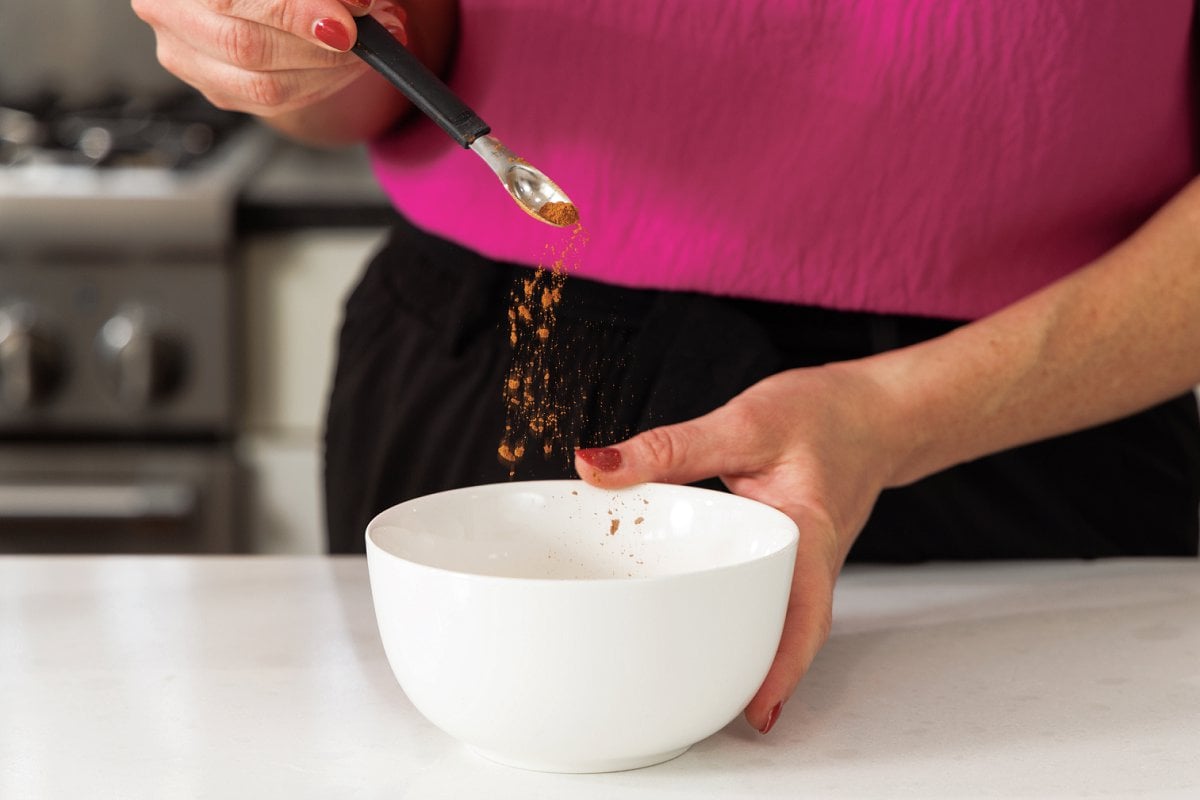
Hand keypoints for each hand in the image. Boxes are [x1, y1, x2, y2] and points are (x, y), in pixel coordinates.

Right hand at [132, 0, 408, 117]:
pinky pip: (274, 101)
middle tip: (363, 33)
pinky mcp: (214, 87)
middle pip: (246, 46)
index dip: (294, 11)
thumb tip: (362, 5)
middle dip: (317, 44)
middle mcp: (166, 10)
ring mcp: (184, 55)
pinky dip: (321, 84)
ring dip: (328, 70)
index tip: (352, 12)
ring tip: (365, 48)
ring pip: (263, 85)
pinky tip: (346, 65)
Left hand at [574, 361, 898, 732]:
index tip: (756, 709)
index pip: (800, 615)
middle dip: (751, 675)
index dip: (780, 667)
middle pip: (783, 635)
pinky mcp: (790, 560)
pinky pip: (768, 599)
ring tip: (694, 684)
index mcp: (807, 535)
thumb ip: (670, 447)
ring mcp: (803, 567)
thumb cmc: (824, 415)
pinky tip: (701, 624)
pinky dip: (739, 617)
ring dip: (743, 653)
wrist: (871, 413)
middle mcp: (809, 563)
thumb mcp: (744, 421)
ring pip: (775, 622)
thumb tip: (597, 466)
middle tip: (700, 705)